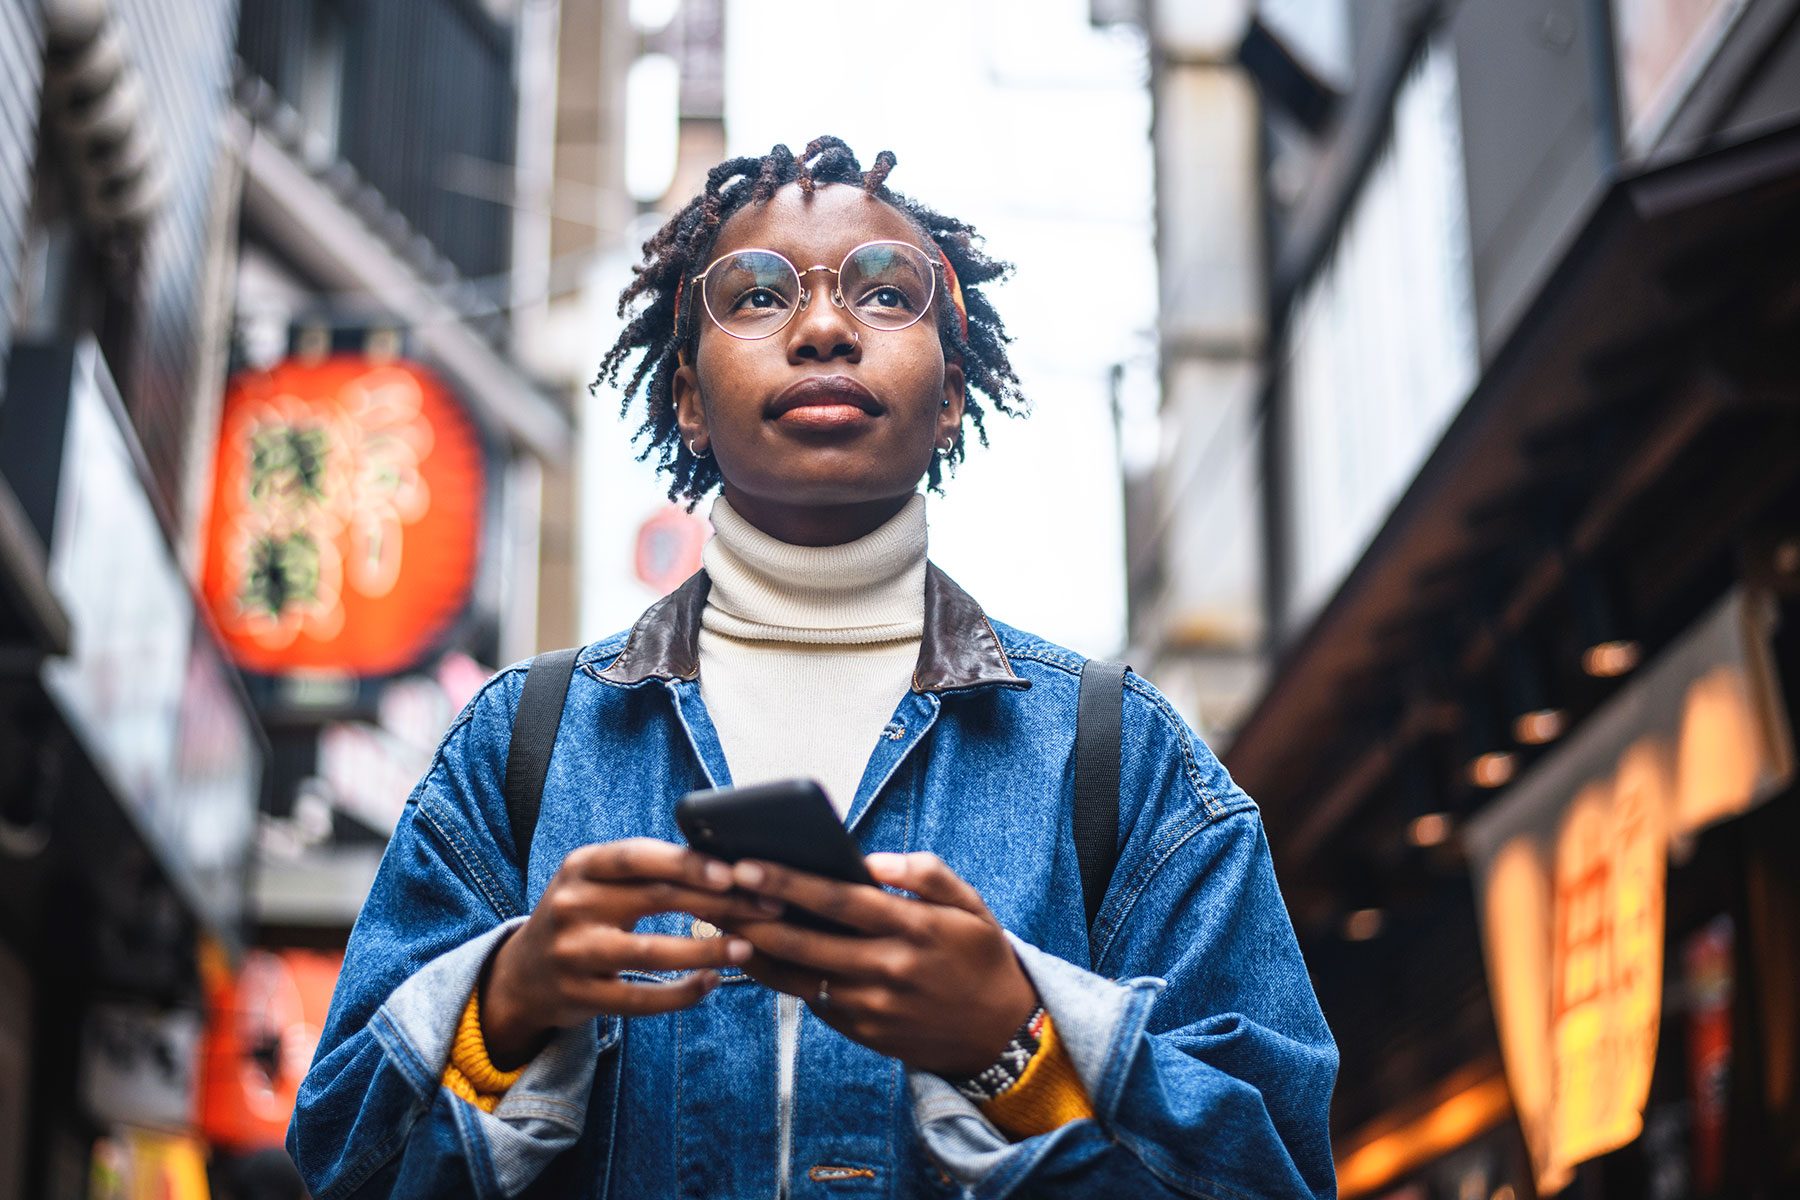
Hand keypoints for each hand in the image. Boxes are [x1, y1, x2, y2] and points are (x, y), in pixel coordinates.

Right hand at [480, 839, 780, 1068]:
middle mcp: (572, 905)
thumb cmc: (584, 916)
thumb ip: (646, 870)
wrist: (524, 974)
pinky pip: (640, 999)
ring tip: (746, 947)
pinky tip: (711, 983)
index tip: (734, 872)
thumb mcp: (598, 882)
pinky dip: (681, 993)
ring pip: (650, 952)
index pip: (638, 857)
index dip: (687, 863)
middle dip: (717, 903)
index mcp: (581, 866)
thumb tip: (727, 862)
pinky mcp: (580, 996)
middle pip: (654, 898)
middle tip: (763, 907)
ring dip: (705, 950)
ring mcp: (573, 953)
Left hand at [724, 852, 1038, 1077]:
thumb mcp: (971, 906)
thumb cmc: (981, 958)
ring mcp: (872, 1006)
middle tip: (714, 892)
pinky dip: (783, 977)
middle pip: (805, 940)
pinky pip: (812, 1000)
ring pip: (797, 976)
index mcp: (914, 928)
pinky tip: (758, 954)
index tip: (747, 865)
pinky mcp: (862, 1032)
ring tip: (723, 922)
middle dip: (754, 914)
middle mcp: (888, 969)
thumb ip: (925, 874)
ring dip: (756, 950)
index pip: (838, 900)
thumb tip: (873, 860)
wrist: (1001, 1036)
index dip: (788, 882)